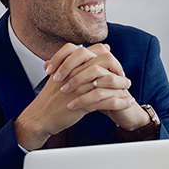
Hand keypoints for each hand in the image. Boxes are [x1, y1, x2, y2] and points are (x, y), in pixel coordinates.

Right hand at [14, 43, 146, 147]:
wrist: (39, 118)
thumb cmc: (50, 100)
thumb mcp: (58, 78)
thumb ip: (71, 66)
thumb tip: (81, 58)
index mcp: (69, 65)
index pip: (94, 51)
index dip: (108, 57)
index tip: (114, 67)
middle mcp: (74, 73)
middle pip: (104, 63)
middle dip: (118, 69)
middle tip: (124, 78)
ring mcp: (78, 88)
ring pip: (107, 81)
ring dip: (122, 85)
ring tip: (129, 89)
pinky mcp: (81, 104)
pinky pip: (106, 101)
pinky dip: (119, 102)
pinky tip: (127, 103)